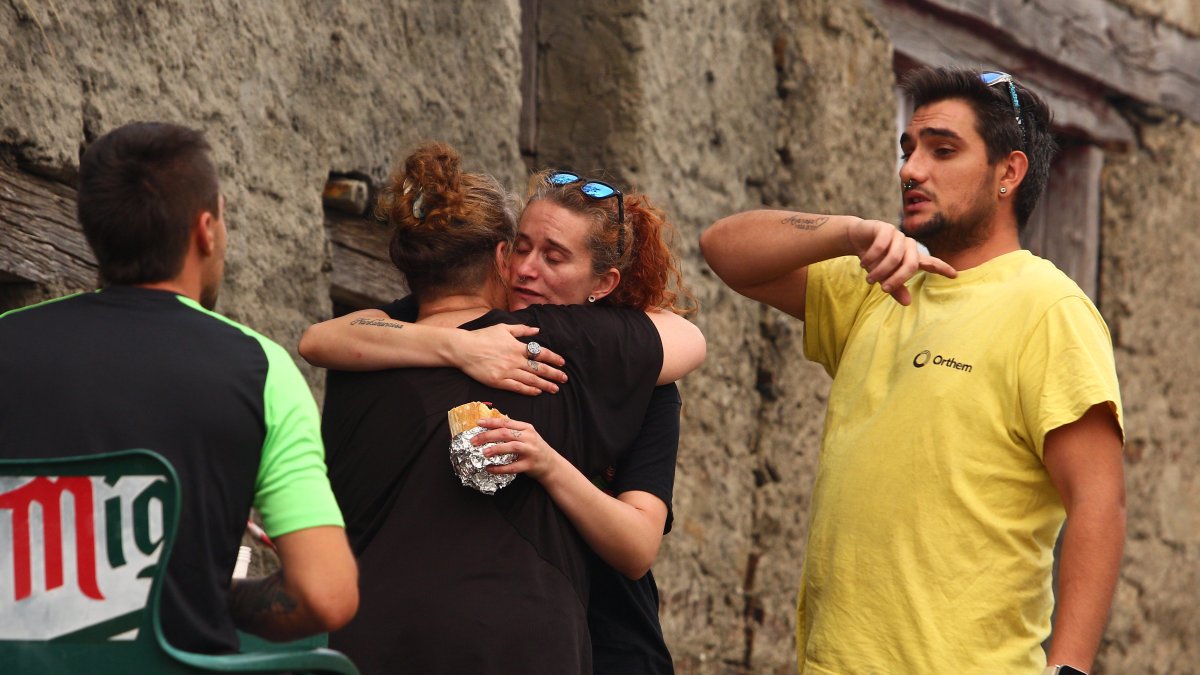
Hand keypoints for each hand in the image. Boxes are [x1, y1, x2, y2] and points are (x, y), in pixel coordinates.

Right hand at [451, 324, 567, 394]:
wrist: (463, 349)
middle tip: (564, 379)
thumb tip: (537, 330)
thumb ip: (521, 329)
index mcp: (517, 346)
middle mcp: (515, 360)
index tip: (562, 363)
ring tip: (555, 389)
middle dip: (554, 374)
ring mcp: (507, 372)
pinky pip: (517, 387)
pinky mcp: (498, 381)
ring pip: (531, 379)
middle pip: (539, 368)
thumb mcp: (503, 328)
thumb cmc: (482, 336)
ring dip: (545, 384)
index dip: (553, 358)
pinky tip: (537, 392)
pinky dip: (529, 390)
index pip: (541, 353)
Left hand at [472, 417, 563, 481]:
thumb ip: (513, 430)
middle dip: (488, 436)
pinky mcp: (530, 465)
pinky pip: (513, 466)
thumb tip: (490, 427)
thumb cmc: (535, 448)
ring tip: (483, 452)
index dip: (491, 422)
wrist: (551, 464)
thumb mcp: (527, 435)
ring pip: (511, 447)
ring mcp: (530, 451)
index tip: (478, 423)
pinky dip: (500, 468)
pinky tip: (490, 468)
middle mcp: (529, 437)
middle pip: (505, 433)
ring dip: (495, 449)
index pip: (506, 422)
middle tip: (474, 440)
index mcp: (526, 428)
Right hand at [846, 218, 956, 304]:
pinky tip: (863, 263)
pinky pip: (881, 246)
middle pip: (911, 265)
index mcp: (912, 257)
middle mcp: (908, 245)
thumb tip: (907, 303)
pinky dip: (872, 257)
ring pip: (895, 257)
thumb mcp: (883, 276)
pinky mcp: (885, 228)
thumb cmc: (874, 259)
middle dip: (897, 279)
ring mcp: (898, 235)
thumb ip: (895, 288)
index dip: (942, 268)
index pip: (931, 263)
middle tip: (883, 289)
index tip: (954, 275)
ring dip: (880, 270)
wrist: (857, 238)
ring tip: (869, 280)